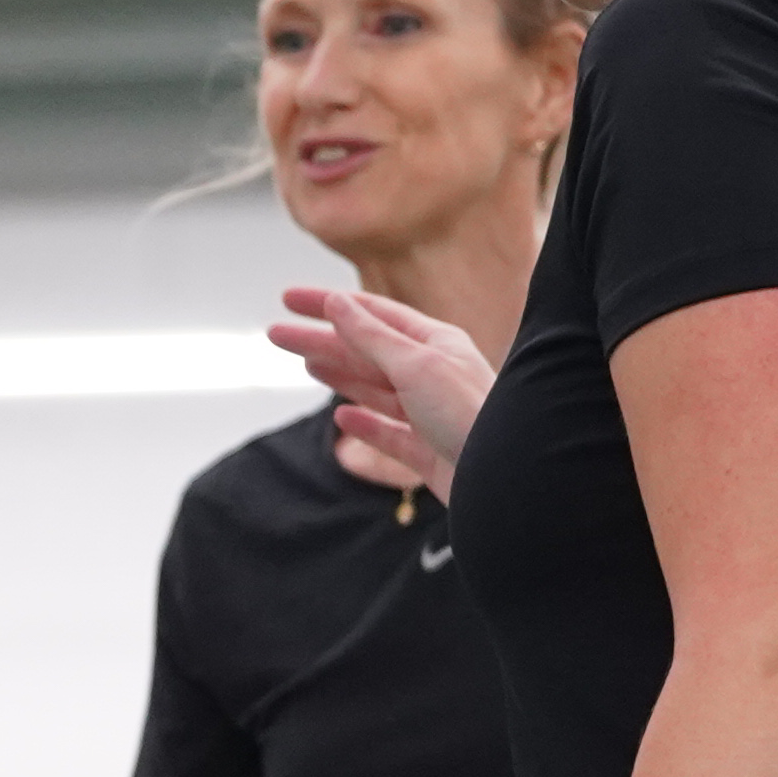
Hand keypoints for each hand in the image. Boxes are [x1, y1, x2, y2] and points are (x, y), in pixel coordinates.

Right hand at [272, 283, 493, 502]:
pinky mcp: (428, 453)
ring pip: (374, 390)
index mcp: (436, 343)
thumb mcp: (414, 365)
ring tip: (305, 364)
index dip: (328, 304)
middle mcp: (434, 375)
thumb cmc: (469, 414)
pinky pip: (389, 434)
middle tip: (275, 334)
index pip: (372, 314)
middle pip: (366, 352)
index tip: (288, 298)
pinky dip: (364, 425)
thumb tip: (338, 303)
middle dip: (320, 341)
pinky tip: (342, 419)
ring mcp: (429, 415)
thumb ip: (371, 336)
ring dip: (338, 375)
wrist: (502, 478)